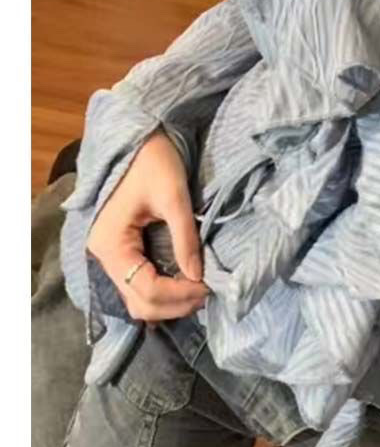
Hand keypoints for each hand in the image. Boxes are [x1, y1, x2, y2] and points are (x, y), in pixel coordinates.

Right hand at [86, 129, 208, 325]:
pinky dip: (162, 292)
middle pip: (139, 303)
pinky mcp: (124, 253)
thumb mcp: (174, 196)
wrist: (140, 141)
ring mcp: (112, 257)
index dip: (179, 295)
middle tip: (207, 293)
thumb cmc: (154, 161)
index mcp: (111, 243)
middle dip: (175, 304)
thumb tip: (198, 276)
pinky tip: (185, 284)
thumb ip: (185, 238)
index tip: (208, 286)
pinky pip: (140, 285)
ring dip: (169, 303)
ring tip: (199, 291)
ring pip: (138, 299)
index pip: (145, 288)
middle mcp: (104, 257)